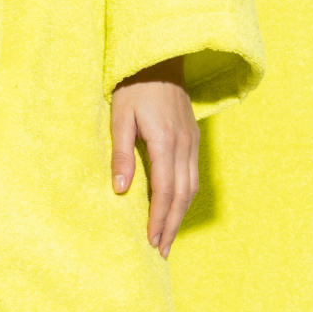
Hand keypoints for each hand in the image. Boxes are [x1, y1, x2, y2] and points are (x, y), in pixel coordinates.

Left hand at [110, 58, 199, 257]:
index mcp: (165, 141)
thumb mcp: (119, 117)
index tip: (150, 242)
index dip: (158, 219)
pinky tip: (175, 209)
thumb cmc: (133, 87)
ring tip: (167, 238)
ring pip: (191, 188)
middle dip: (171, 226)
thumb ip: (121, 154)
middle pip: (182, 196)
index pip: (164, 190)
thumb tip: (121, 190)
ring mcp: (192, 141)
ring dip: (180, 216)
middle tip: (160, 252)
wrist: (159, 59)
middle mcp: (184, 145)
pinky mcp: (193, 138)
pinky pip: (193, 176)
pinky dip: (185, 198)